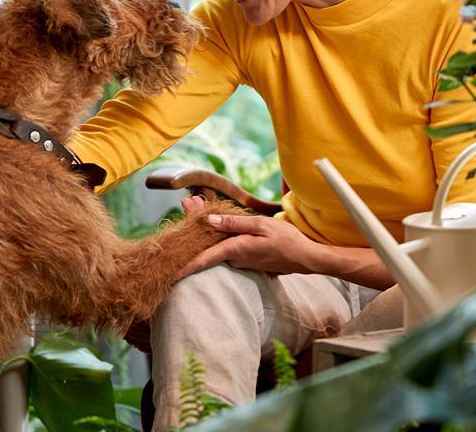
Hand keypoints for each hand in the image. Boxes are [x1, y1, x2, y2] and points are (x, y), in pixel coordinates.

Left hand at [177, 195, 322, 278]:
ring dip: (207, 229)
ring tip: (196, 203)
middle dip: (193, 228)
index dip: (185, 265)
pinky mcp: (247, 259)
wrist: (306, 258)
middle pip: (208, 246)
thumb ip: (234, 223)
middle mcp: (235, 258)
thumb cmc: (287, 241)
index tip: (169, 273)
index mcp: (236, 250)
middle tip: (186, 203)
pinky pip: (227, 247)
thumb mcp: (261, 225)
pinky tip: (217, 220)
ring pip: (217, 245)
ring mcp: (241, 260)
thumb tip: (209, 220)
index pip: (204, 259)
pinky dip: (220, 233)